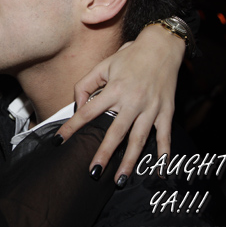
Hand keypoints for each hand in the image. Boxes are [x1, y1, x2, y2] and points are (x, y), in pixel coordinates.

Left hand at [55, 24, 184, 183]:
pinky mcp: (166, 111)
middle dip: (104, 153)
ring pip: (139, 139)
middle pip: (115, 131)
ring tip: (120, 179)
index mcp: (114, 89)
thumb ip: (86, 85)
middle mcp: (132, 100)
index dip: (72, 127)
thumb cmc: (130, 56)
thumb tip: (78, 106)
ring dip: (130, 160)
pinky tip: (159, 170)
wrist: (162, 46)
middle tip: (93, 172)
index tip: (59, 141)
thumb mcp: (103, 65)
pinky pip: (165, 136)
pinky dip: (163, 154)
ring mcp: (150, 108)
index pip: (88, 112)